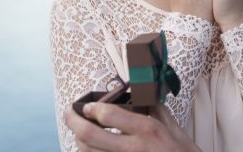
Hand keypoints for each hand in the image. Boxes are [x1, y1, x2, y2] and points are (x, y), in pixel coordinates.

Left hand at [65, 103, 199, 151]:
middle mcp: (133, 148)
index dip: (91, 108)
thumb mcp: (173, 128)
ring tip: (78, 133)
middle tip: (69, 114)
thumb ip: (154, 110)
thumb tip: (140, 96)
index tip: (87, 106)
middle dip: (73, 122)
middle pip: (90, 136)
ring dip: (79, 142)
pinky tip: (90, 148)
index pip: (109, 114)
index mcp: (147, 130)